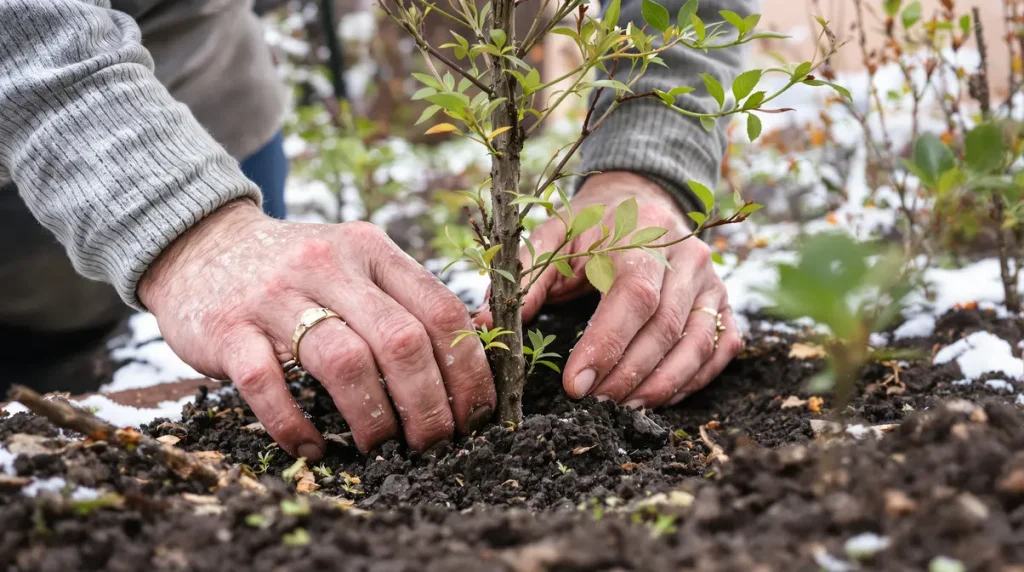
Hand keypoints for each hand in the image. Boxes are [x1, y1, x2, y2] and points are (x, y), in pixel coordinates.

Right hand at [139, 200, 495, 459]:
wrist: (199, 243)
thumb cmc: (297, 270)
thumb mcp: (357, 262)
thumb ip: (406, 297)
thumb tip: (477, 345)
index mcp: (371, 250)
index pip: (439, 309)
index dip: (468, 369)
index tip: (476, 415)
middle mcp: (329, 264)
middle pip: (400, 340)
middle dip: (428, 404)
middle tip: (433, 444)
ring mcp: (275, 295)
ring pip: (344, 361)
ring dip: (373, 418)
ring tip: (381, 450)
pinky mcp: (228, 328)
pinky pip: (268, 384)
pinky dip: (295, 425)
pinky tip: (312, 449)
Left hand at [477, 172, 740, 407]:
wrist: (641, 197)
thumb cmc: (591, 225)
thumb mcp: (552, 236)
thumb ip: (525, 275)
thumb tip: (489, 321)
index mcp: (641, 236)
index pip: (633, 297)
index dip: (607, 344)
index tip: (576, 385)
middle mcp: (686, 257)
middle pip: (666, 326)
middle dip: (629, 373)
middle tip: (595, 404)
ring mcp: (711, 280)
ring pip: (699, 342)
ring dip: (663, 384)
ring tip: (626, 410)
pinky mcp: (723, 300)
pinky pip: (720, 346)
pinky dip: (694, 379)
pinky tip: (661, 397)